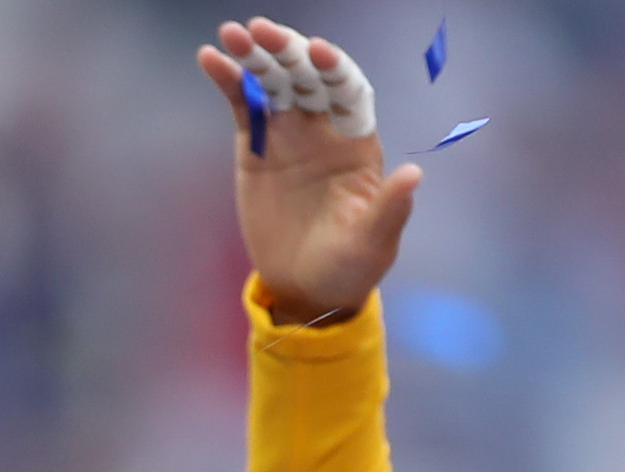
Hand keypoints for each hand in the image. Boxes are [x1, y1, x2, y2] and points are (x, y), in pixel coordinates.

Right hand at [200, 21, 417, 326]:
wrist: (306, 288)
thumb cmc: (350, 266)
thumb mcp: (372, 244)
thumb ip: (389, 209)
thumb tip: (413, 176)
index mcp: (356, 140)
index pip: (348, 92)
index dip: (334, 69)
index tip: (316, 51)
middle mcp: (324, 127)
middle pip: (306, 77)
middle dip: (286, 51)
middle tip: (259, 31)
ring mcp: (288, 134)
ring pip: (273, 83)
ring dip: (253, 57)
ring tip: (229, 35)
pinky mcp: (256, 147)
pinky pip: (243, 106)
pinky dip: (228, 82)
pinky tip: (211, 60)